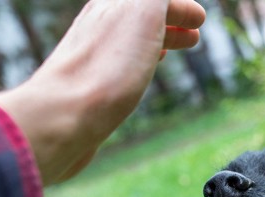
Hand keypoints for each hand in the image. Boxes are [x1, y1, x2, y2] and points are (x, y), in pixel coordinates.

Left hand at [0, 0, 205, 185]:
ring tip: (172, 50)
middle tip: (193, 35)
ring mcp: (92, 55)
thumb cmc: (106, 69)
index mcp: (113, 4)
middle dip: (169, 21)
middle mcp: (99, 25)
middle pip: (140, 16)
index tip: (200, 18)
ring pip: (130, 39)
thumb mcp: (141, 11)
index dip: (179, 6)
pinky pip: (119, 63)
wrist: (64, 118)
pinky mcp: (88, 86)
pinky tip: (141, 74)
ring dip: (156, 41)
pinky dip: (138, 61)